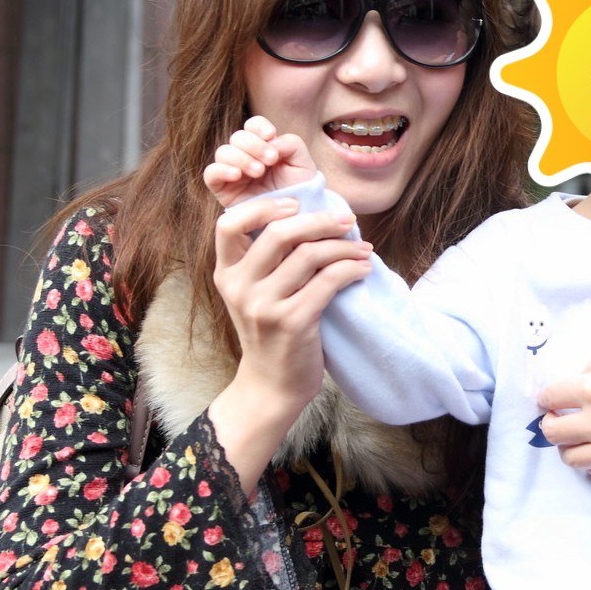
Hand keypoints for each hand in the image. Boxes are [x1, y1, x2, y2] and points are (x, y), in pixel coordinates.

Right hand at [204, 115, 316, 210]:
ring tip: (259, 171)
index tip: (271, 135)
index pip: (252, 126)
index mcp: (263, 147)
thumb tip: (271, 141)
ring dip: (241, 157)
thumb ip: (291, 144)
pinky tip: (237, 175)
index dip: (259, 127)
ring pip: (223, 152)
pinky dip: (221, 169)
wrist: (296, 219)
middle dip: (254, 145)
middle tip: (270, 160)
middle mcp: (245, 157)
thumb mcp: (303, 164)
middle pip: (238, 137)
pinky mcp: (223, 190)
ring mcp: (232, 173)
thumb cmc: (300, 191)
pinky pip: (210, 174)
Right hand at [213, 189, 370, 414]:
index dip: (262, 207)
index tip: (296, 204)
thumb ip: (267, 261)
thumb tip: (310, 217)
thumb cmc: (271, 333)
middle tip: (346, 221)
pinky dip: (351, 269)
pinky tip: (363, 269)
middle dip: (320, 221)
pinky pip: (328, 281)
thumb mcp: (254, 294)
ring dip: (344, 247)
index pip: (228, 224)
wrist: (272, 385)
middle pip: (278, 233)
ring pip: (309, 255)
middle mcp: (240, 288)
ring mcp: (264, 306)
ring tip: (363, 249)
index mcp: (227, 274)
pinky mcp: (292, 323)